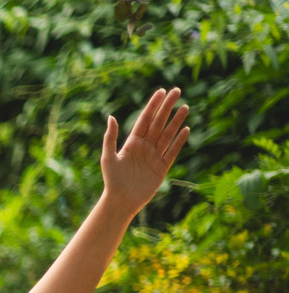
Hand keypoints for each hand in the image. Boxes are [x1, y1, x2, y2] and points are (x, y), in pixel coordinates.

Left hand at [100, 87, 189, 215]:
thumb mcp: (108, 157)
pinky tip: (186, 129)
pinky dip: (179, 141)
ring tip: (185, 107)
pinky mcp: (162, 168)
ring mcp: (154, 157)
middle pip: (158, 123)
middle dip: (167, 107)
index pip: (145, 120)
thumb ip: (110, 137)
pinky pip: (172, 152)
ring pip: (167, 135)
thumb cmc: (112, 180)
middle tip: (177, 91)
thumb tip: (111, 116)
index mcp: (132, 143)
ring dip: (176, 121)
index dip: (153, 105)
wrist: (121, 201)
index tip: (161, 92)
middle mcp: (144, 147)